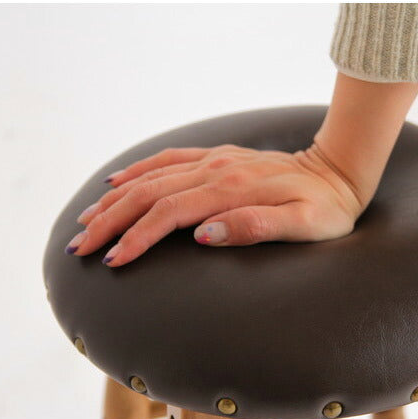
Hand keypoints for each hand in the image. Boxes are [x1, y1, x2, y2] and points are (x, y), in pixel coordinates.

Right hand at [65, 143, 367, 266]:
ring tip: (85, 222)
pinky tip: (116, 182)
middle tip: (80, 247)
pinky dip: (137, 170)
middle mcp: (216, 170)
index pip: (170, 213)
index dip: (138, 237)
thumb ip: (255, 227)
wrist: (337, 173)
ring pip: (151, 176)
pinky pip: (168, 159)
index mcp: (232, 190)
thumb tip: (203, 234)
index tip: (113, 261)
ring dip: (114, 200)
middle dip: (111, 221)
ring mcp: (215, 160)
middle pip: (149, 193)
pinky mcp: (217, 157)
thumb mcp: (303, 226)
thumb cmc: (325, 210)